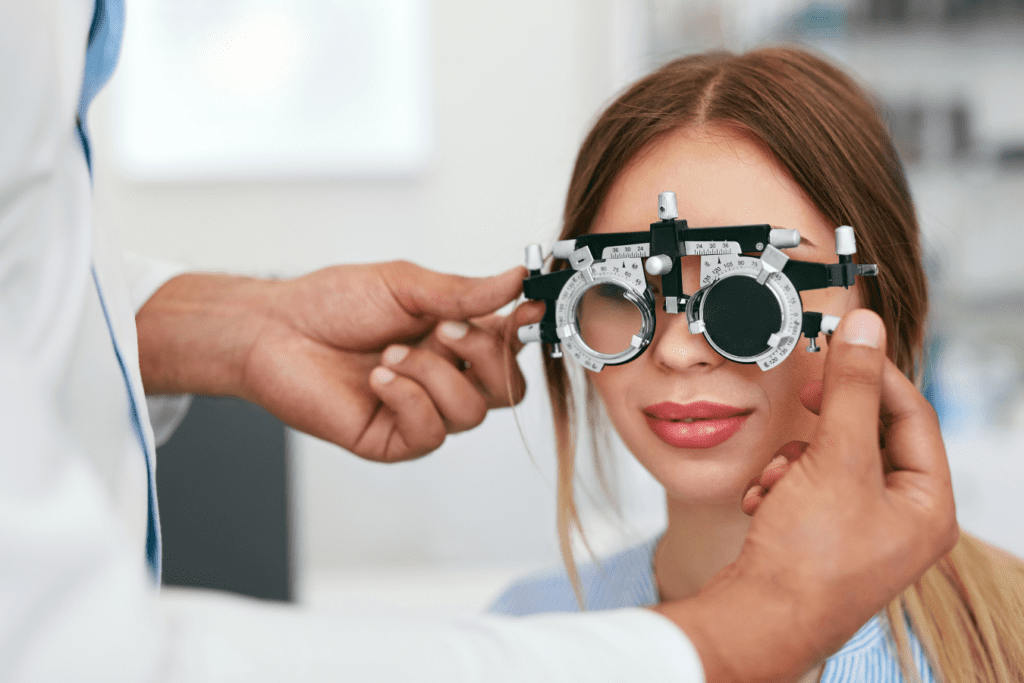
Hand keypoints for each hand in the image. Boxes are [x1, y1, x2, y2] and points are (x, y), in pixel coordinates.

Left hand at [136, 262, 542, 461]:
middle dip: (483, 356)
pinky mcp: (393, 440)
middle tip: (445, 330)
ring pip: (471, 413)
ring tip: (390, 354)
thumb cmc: (333, 303)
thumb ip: (462, 292)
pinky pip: (430, 433)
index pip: (512, 347)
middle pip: (506, 389)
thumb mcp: (405, 285)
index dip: (527, 332)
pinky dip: (409, 400)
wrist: (275, 331)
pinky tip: (379, 380)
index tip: (529, 309)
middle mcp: (445, 378)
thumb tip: (516, 279)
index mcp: (455, 339)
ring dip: (434, 376)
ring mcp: (421, 412)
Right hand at [653, 309, 956, 682]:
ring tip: (777, 477)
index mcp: (927, 505)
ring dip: (794, 459)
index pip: (914, 416)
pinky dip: (781, 485)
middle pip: (869, 438)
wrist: (757, 618)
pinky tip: (763, 500)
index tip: (842, 353)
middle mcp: (900, 521)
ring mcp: (859, 532)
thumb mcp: (837, 457)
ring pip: (830, 461)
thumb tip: (865, 330)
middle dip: (825, 425)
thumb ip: (853, 389)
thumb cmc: (809, 560)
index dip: (876, 377)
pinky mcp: (820, 539)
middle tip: (806, 400)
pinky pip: (806, 488)